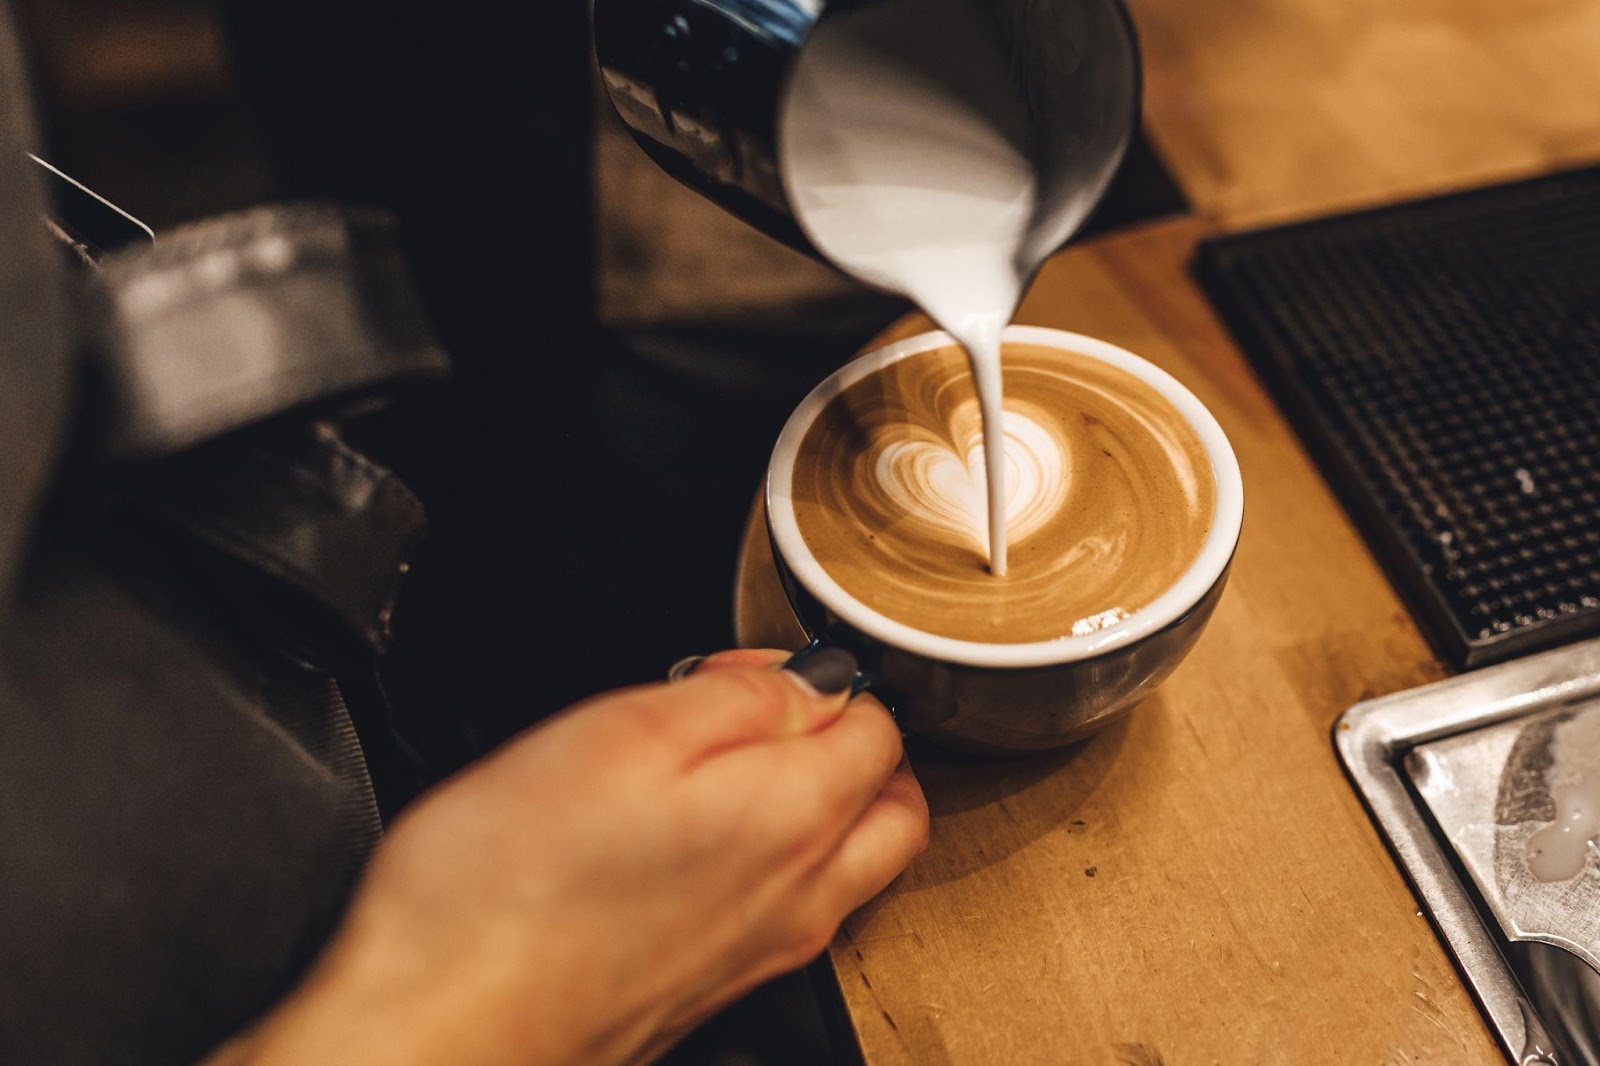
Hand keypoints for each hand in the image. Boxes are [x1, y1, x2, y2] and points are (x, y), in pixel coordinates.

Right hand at [217, 649, 926, 1065]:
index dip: (817, 674)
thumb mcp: (622, 732)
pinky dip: (774, 856)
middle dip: (852, 740)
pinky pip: (792, 906)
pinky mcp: (720, 983)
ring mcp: (767, 950)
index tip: (742, 672)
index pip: (879, 726)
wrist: (443, 1026)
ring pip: (852, 861)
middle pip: (891, 803)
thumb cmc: (508, 889)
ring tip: (720, 768)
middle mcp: (803, 896)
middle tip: (761, 711)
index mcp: (794, 819)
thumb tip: (812, 680)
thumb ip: (738, 697)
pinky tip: (686, 836)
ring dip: (818, 798)